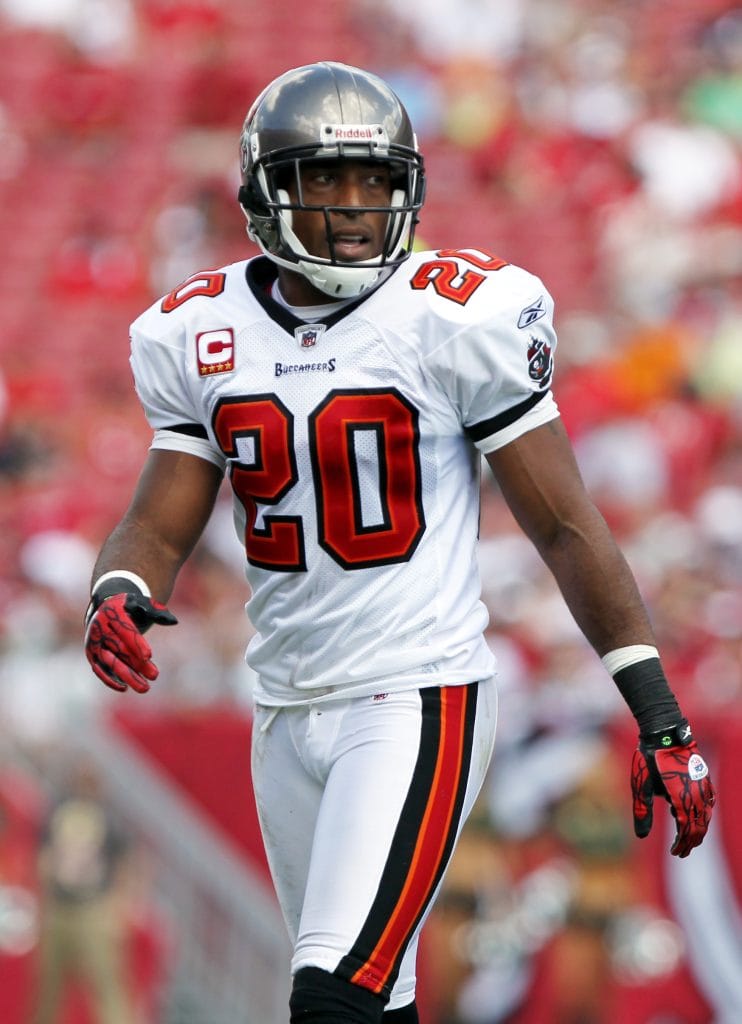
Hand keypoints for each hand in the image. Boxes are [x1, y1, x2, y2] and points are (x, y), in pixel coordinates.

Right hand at [85, 591, 176, 693]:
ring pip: (110, 663)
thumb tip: (174, 621)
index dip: (136, 643)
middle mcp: (99, 628)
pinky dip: (110, 680)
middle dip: (137, 664)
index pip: (125, 630)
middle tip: (155, 675)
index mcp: (112, 612)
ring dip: (126, 676)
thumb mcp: (143, 603)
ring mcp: (94, 643)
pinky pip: (99, 670)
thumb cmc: (130, 607)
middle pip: (119, 649)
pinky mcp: (92, 655)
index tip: (149, 656)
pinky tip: (124, 688)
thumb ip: (157, 612)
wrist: (106, 608)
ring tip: (144, 688)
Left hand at [631, 720, 715, 857]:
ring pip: (706, 815)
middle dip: (691, 841)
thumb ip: (642, 811)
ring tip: (688, 839)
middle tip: (681, 852)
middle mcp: (696, 793)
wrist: (663, 731)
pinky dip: (703, 813)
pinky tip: (694, 816)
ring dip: (698, 829)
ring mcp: (702, 785)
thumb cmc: (649, 758)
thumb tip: (641, 837)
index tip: (675, 852)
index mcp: (681, 798)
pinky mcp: (703, 776)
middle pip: (699, 825)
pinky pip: (709, 801)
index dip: (682, 843)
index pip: (686, 829)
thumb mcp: (641, 785)